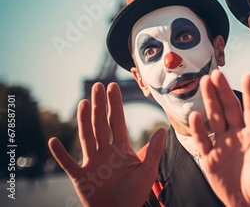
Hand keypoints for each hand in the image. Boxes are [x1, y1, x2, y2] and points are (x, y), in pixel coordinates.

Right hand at [48, 82, 166, 206]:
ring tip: (82, 102)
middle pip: (100, 124)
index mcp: (121, 149)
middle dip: (99, 105)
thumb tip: (163, 129)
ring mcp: (92, 163)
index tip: (113, 87)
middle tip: (97, 85)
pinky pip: (68, 163)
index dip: (115, 104)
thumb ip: (153, 151)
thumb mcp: (147, 171)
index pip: (117, 121)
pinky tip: (53, 140)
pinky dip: (60, 153)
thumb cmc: (135, 195)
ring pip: (86, 137)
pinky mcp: (80, 177)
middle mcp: (105, 152)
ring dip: (83, 120)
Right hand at [189, 70, 249, 206]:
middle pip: (229, 109)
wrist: (247, 204)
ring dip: (209, 102)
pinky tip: (194, 115)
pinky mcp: (210, 157)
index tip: (248, 76)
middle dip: (222, 91)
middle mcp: (237, 134)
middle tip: (216, 74)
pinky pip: (202, 141)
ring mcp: (222, 144)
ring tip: (204, 83)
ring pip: (214, 118)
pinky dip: (198, 129)